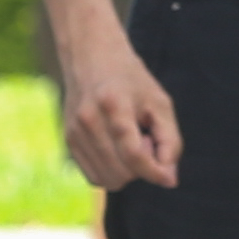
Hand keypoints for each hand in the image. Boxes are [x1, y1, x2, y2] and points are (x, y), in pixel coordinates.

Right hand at [54, 12, 180, 191]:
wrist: (92, 58)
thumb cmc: (132, 81)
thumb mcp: (159, 103)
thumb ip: (169, 140)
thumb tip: (168, 179)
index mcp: (113, 104)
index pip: (133, 154)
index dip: (154, 171)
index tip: (169, 179)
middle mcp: (88, 120)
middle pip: (121, 171)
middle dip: (142, 167)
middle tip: (147, 140)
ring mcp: (74, 132)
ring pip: (108, 180)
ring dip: (127, 171)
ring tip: (131, 144)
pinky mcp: (68, 141)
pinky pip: (95, 176)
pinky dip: (112, 171)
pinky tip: (116, 149)